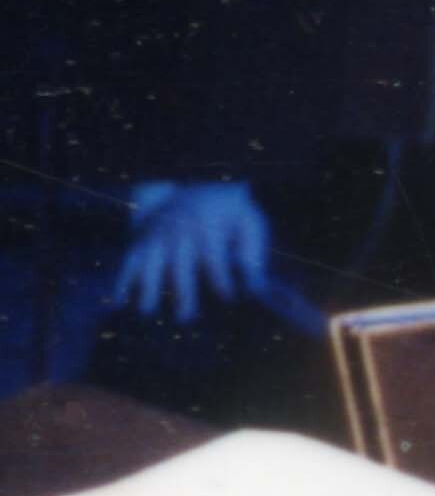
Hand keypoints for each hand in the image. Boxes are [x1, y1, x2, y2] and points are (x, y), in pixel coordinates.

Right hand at [114, 183, 270, 322]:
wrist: (194, 178)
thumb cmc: (229, 212)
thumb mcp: (248, 221)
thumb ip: (253, 251)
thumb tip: (255, 286)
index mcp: (209, 224)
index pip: (214, 254)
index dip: (220, 275)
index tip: (228, 296)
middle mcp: (180, 230)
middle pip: (180, 261)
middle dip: (182, 289)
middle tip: (185, 317)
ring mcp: (158, 235)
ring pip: (150, 260)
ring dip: (148, 285)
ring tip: (147, 310)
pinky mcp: (142, 241)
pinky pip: (129, 259)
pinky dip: (121, 278)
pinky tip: (118, 302)